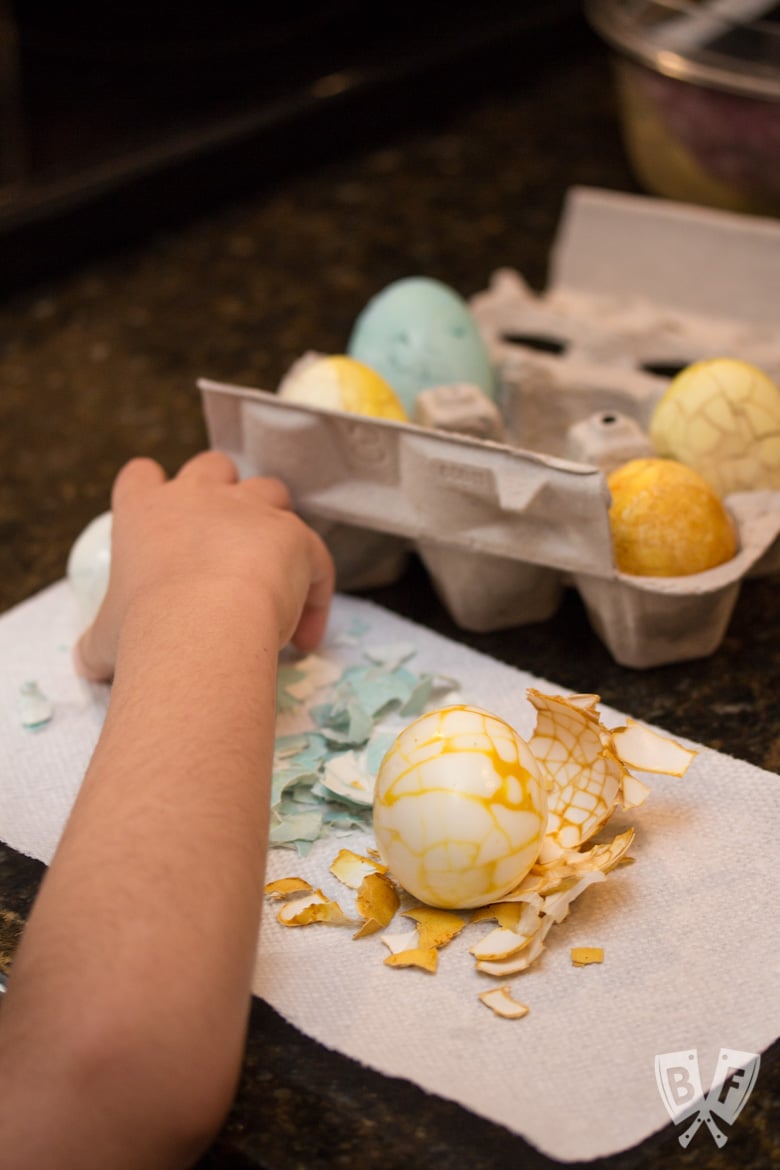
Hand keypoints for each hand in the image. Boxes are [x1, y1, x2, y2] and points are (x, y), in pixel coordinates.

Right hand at [74, 451, 334, 680]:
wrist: (202, 628)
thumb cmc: (141, 631)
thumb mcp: (103, 641)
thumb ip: (96, 644)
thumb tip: (86, 661)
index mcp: (144, 511)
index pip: (140, 477)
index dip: (151, 491)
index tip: (163, 524)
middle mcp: (198, 496)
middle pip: (214, 466)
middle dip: (222, 492)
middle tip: (225, 543)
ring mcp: (250, 509)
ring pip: (270, 490)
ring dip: (274, 523)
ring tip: (276, 575)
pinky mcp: (294, 534)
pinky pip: (313, 556)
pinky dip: (314, 591)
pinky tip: (307, 636)